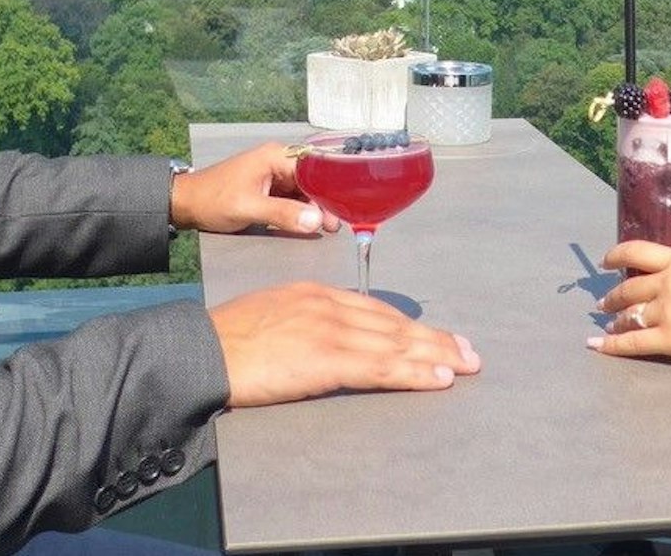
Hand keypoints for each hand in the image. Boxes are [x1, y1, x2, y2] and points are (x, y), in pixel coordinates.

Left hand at [170, 142, 339, 235]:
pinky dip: (302, 210)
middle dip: (324, 202)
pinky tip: (311, 223)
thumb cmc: (213, 200)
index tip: (342, 207)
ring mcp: (274, 175)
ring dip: (315, 208)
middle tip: (334, 225)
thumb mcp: (249, 208)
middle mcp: (278, 161)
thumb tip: (316, 221)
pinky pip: (293, 198)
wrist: (186, 204)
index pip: (314, 168)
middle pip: (312, 180)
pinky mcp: (270, 188)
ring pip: (305, 190)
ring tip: (328, 227)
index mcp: (275, 156)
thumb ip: (283, 214)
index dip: (330, 187)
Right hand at [210, 282, 481, 406]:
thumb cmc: (226, 339)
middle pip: (394, 323)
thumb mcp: (271, 314)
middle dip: (435, 337)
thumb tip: (321, 342)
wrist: (202, 350)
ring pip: (396, 343)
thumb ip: (302, 322)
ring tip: (466, 365)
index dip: (409, 323)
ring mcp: (330, 330)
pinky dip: (415, 373)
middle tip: (468, 350)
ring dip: (437, 355)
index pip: (374, 308)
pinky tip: (439, 378)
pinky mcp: (327, 359)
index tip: (434, 333)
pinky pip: (382, 368)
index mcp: (315, 292)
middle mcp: (329, 305)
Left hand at [588, 240, 670, 367]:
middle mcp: (668, 283)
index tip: (606, 260)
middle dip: (613, 297)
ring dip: (617, 320)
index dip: (617, 254)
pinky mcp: (669, 339)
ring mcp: (667, 312)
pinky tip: (597, 345)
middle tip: (604, 302)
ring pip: (630, 315)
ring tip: (610, 324)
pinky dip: (612, 345)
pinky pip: (633, 342)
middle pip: (630, 288)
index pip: (638, 251)